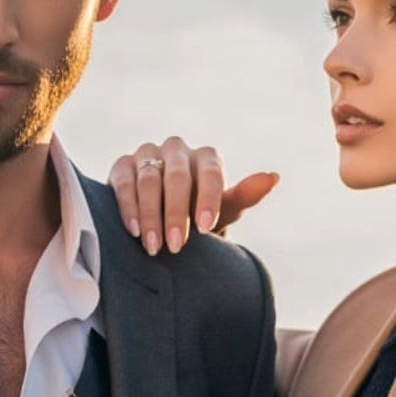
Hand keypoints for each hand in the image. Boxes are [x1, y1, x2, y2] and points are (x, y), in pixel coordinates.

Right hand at [108, 137, 278, 256]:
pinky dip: (128, 207)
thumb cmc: (199, 215)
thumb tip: (273, 177)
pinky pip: (123, 182)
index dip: (208, 200)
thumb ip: (245, 195)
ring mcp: (147, 154)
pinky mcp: (122, 166)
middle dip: (177, 214)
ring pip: (148, 180)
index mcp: (206, 158)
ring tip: (154, 247)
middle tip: (177, 247)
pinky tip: (134, 231)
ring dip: (152, 216)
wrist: (164, 221)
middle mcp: (177, 149)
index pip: (210, 173)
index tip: (206, 229)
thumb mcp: (224, 211)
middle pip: (176, 177)